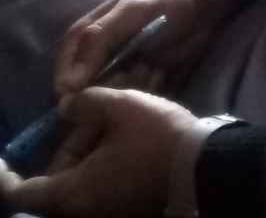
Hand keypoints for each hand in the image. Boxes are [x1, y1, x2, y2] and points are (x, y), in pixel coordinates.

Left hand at [0, 87, 196, 217]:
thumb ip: (86, 102)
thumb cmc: (155, 138)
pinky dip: (107, 149)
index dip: (4, 174)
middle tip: (81, 107)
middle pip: (57, 176)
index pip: (20, 191)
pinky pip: (103, 176)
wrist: (205, 165)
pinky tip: (127, 117)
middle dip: (67, 138)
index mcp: (72, 191)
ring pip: (84, 172)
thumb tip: (67, 106)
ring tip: (114, 99)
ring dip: (92, 139)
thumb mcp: (120, 106)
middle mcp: (84, 207)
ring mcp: (106, 207)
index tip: (1, 158)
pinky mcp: (125, 202)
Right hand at [55, 0, 234, 97]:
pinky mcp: (140, 79)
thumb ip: (100, 40)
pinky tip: (160, 73)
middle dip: (104, 90)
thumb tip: (67, 84)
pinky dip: (145, 90)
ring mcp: (121, 69)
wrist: (202, 0)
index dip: (68, 87)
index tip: (78, 102)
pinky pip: (134, 96)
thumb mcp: (131, 12)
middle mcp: (99, 55)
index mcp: (88, 34)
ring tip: (150, 69)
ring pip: (111, 94)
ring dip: (127, 89)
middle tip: (129, 77)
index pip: (65, 68)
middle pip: (87, 88)